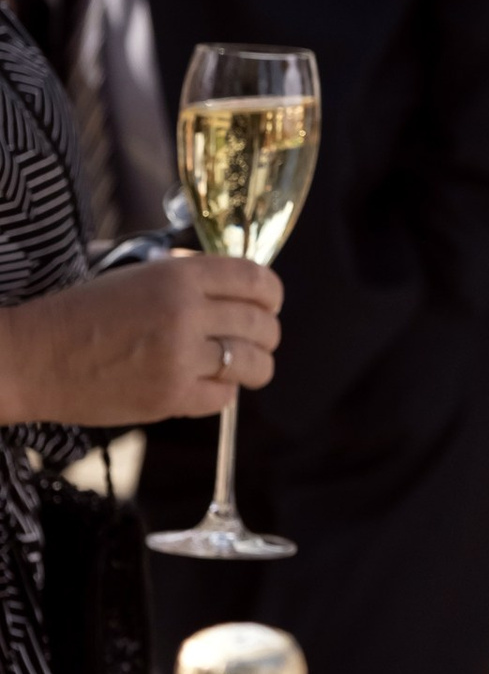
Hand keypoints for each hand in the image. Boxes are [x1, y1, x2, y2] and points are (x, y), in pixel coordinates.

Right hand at [0, 252, 282, 430]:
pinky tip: (205, 385)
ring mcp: (179, 358)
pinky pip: (223, 398)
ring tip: (240, 367)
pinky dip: (221, 393)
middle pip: (262, 324)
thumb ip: (187, 278)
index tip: (269, 304)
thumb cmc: (81, 314)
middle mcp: (186, 313)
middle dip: (266, 333)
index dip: (270, 295)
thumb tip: (236, 287)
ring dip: (254, 366)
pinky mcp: (169, 398)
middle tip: (255, 340)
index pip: (256, 280)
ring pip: (253, 364)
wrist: (33, 357)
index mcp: (179, 275)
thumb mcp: (136, 276)